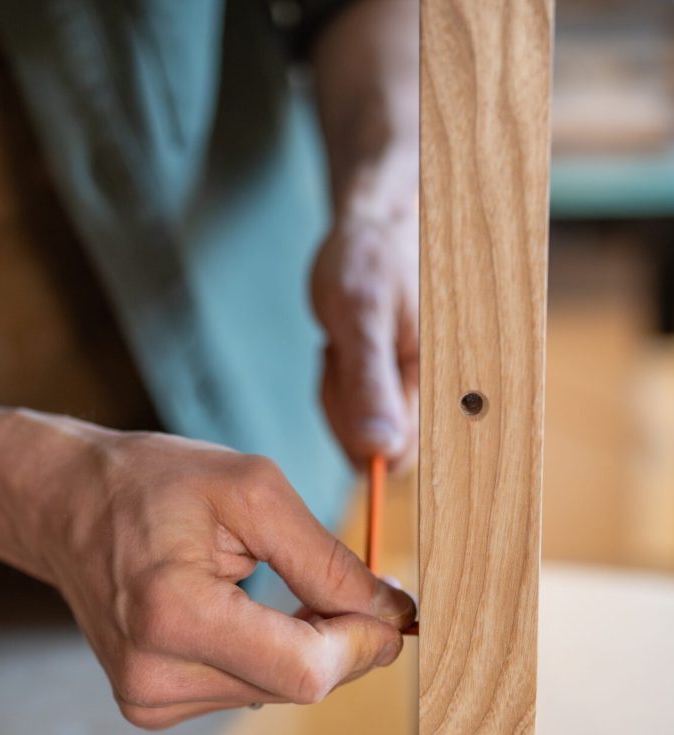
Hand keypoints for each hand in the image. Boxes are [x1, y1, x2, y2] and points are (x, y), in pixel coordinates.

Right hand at [41, 429, 415, 728]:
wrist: (64, 503)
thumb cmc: (149, 483)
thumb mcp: (250, 491)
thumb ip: (327, 560)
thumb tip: (392, 615)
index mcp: (172, 616)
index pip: (304, 671)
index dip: (363, 645)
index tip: (392, 610)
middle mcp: (152, 676)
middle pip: (296, 687)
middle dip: (337, 641)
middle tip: (337, 585)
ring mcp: (144, 699)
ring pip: (273, 692)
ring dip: (297, 647)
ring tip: (263, 585)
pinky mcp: (147, 706)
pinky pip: (242, 691)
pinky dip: (262, 656)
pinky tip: (239, 612)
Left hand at [310, 210, 418, 471]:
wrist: (373, 231)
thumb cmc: (371, 262)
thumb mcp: (361, 317)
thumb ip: (369, 384)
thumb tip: (380, 452)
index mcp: (442, 381)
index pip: (398, 457)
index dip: (358, 438)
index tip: (345, 375)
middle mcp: (436, 396)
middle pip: (375, 451)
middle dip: (344, 408)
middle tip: (342, 350)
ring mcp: (413, 395)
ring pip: (361, 434)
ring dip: (338, 394)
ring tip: (345, 342)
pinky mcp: (394, 391)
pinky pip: (356, 415)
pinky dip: (338, 387)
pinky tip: (344, 348)